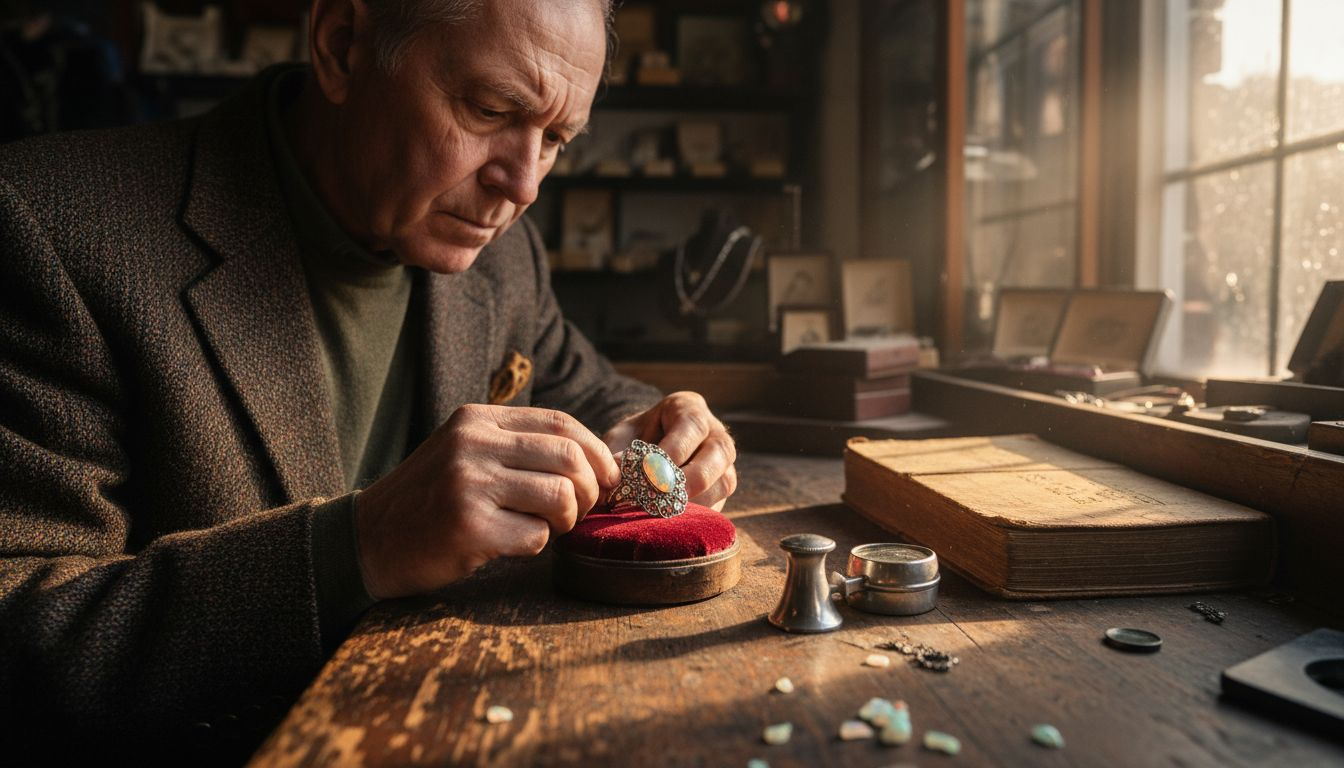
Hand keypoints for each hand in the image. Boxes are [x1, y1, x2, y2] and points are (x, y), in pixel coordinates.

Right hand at [353, 404, 619, 598]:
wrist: (366, 539)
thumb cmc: (429, 500)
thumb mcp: (465, 452)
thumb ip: (518, 446)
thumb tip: (596, 459)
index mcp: (476, 420)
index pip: (561, 423)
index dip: (596, 453)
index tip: (607, 479)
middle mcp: (473, 444)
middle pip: (570, 457)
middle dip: (591, 490)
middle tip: (578, 511)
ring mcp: (469, 484)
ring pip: (561, 497)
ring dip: (566, 521)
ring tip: (544, 528)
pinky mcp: (468, 528)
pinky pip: (536, 537)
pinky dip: (535, 546)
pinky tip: (509, 544)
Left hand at [601, 391, 737, 510]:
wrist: (647, 452)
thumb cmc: (635, 439)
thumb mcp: (624, 436)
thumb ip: (619, 450)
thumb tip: (617, 471)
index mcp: (690, 408)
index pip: (692, 425)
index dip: (673, 450)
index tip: (648, 473)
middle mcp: (715, 432)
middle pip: (718, 452)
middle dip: (689, 478)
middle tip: (660, 497)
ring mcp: (724, 462)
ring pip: (725, 480)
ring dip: (695, 500)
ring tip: (663, 512)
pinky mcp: (722, 489)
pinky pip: (719, 503)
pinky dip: (696, 515)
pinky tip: (671, 521)